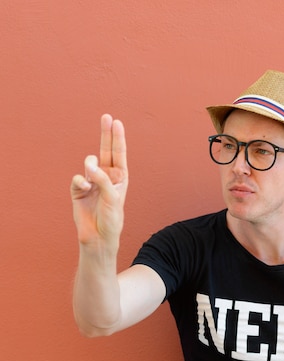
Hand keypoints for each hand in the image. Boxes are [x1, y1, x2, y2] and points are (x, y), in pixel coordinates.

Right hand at [70, 114, 127, 249]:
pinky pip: (78, 178)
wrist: (98, 236)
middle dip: (106, 134)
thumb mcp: (113, 197)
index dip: (117, 138)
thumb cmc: (111, 218)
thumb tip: (89, 166)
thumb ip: (103, 179)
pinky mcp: (78, 189)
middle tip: (106, 116)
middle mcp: (106, 176)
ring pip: (90, 163)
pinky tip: (84, 188)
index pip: (118, 154)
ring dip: (91, 165)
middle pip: (106, 150)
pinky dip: (80, 181)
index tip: (116, 122)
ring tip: (92, 173)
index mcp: (120, 177)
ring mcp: (92, 182)